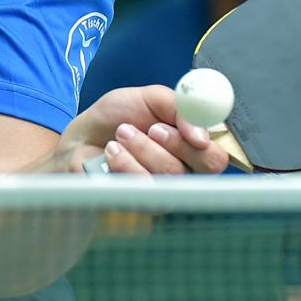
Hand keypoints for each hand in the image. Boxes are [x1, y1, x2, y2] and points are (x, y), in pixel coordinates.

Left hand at [66, 84, 229, 175]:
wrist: (79, 139)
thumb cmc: (116, 117)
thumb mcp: (149, 97)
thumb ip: (179, 106)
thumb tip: (202, 134)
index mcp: (193, 143)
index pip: (221, 152)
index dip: (208, 141)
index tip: (189, 129)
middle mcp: (188, 168)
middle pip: (208, 165)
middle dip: (176, 142)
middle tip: (152, 128)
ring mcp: (169, 188)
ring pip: (173, 172)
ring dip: (142, 146)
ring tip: (121, 133)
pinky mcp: (146, 202)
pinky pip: (147, 186)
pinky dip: (126, 162)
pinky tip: (112, 152)